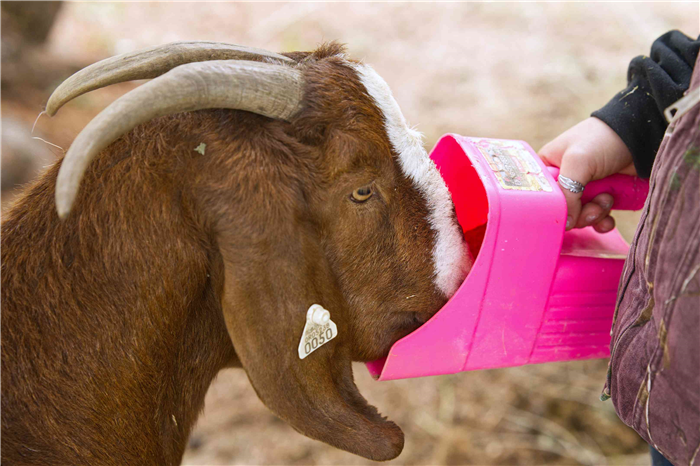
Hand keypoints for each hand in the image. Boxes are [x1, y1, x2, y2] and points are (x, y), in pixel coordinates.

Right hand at [539, 117, 635, 231]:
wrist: (640, 135)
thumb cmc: (602, 140)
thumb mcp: (577, 161)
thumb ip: (567, 193)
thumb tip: (565, 224)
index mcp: (549, 168)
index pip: (542, 197)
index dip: (553, 208)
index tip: (567, 211)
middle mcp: (564, 180)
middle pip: (562, 211)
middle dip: (579, 213)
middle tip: (594, 205)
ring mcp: (584, 190)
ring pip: (580, 216)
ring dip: (594, 215)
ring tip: (607, 199)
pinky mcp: (603, 197)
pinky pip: (597, 219)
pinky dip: (602, 222)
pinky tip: (609, 219)